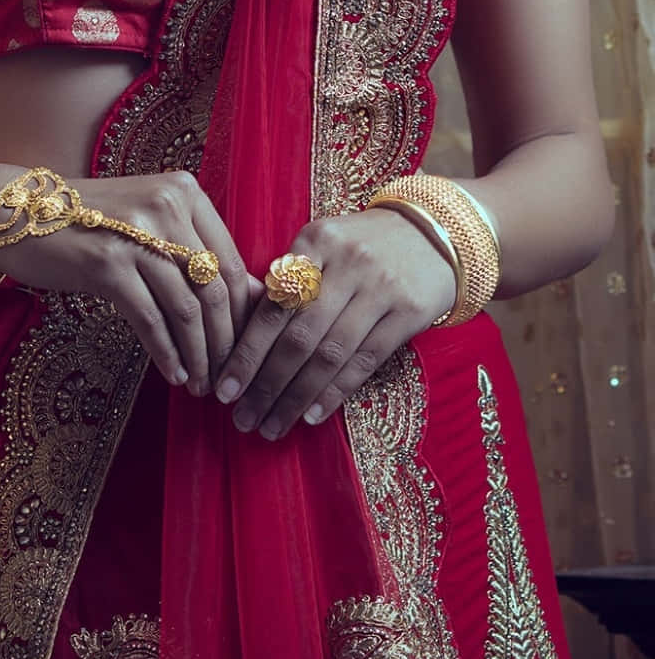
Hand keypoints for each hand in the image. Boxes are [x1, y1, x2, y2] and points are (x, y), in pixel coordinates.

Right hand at [0, 161, 254, 395]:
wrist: (14, 213)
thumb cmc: (88, 224)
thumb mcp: (146, 226)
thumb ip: (195, 251)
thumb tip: (254, 297)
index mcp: (184, 191)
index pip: (230, 261)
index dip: (241, 314)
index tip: (243, 350)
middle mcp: (166, 205)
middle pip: (214, 287)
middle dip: (225, 341)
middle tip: (226, 378)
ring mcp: (135, 233)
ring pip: (185, 307)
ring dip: (198, 354)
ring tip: (201, 384)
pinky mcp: (106, 262)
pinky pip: (150, 318)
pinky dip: (166, 352)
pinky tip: (173, 374)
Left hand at [214, 209, 456, 439]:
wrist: (434, 232)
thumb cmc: (362, 245)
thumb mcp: (323, 246)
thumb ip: (287, 281)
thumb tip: (240, 334)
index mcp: (315, 242)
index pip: (272, 306)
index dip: (246, 353)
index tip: (224, 389)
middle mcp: (347, 263)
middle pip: (298, 336)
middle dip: (266, 384)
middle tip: (243, 419)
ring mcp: (381, 287)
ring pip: (329, 354)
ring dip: (296, 397)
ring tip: (272, 426)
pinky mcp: (410, 311)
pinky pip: (365, 360)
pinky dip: (335, 392)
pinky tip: (312, 415)